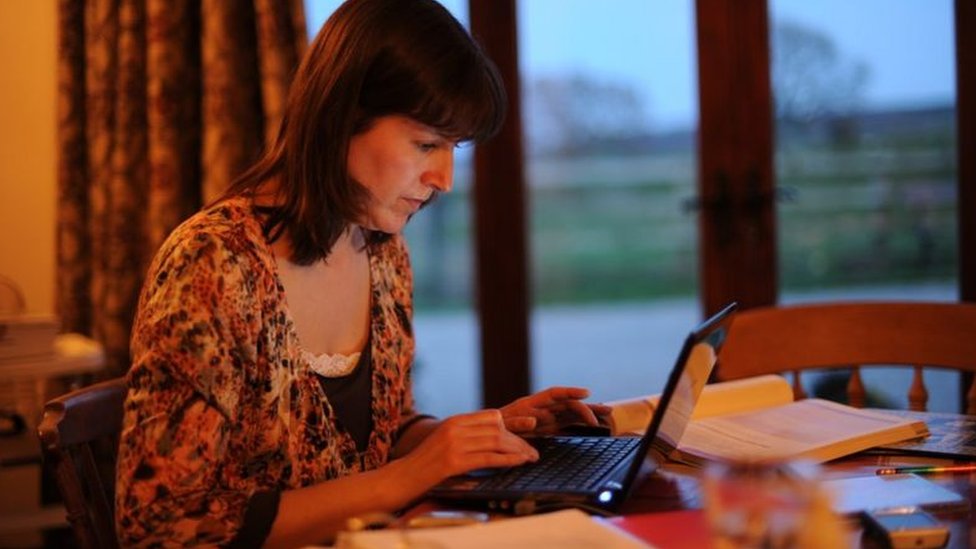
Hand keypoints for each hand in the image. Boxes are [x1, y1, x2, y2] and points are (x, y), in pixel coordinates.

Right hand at [397, 409, 538, 487]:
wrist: (402, 477)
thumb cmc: (424, 464)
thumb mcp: (445, 442)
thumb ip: (466, 436)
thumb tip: (493, 438)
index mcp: (454, 420)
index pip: (492, 417)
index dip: (513, 426)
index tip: (525, 437)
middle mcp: (455, 428)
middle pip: (497, 429)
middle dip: (520, 440)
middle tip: (533, 451)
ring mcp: (454, 444)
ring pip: (496, 442)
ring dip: (518, 450)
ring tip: (531, 458)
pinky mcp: (453, 462)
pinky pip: (488, 458)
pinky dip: (508, 460)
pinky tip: (520, 463)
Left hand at [500, 387, 612, 434]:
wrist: (486, 434)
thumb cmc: (492, 428)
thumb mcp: (502, 425)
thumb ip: (517, 422)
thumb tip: (533, 421)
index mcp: (531, 403)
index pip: (555, 394)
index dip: (570, 392)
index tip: (586, 393)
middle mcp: (541, 408)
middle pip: (568, 404)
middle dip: (586, 406)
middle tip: (604, 414)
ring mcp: (545, 417)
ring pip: (571, 413)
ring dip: (588, 413)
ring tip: (608, 413)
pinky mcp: (547, 427)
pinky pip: (567, 423)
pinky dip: (580, 422)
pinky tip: (594, 424)